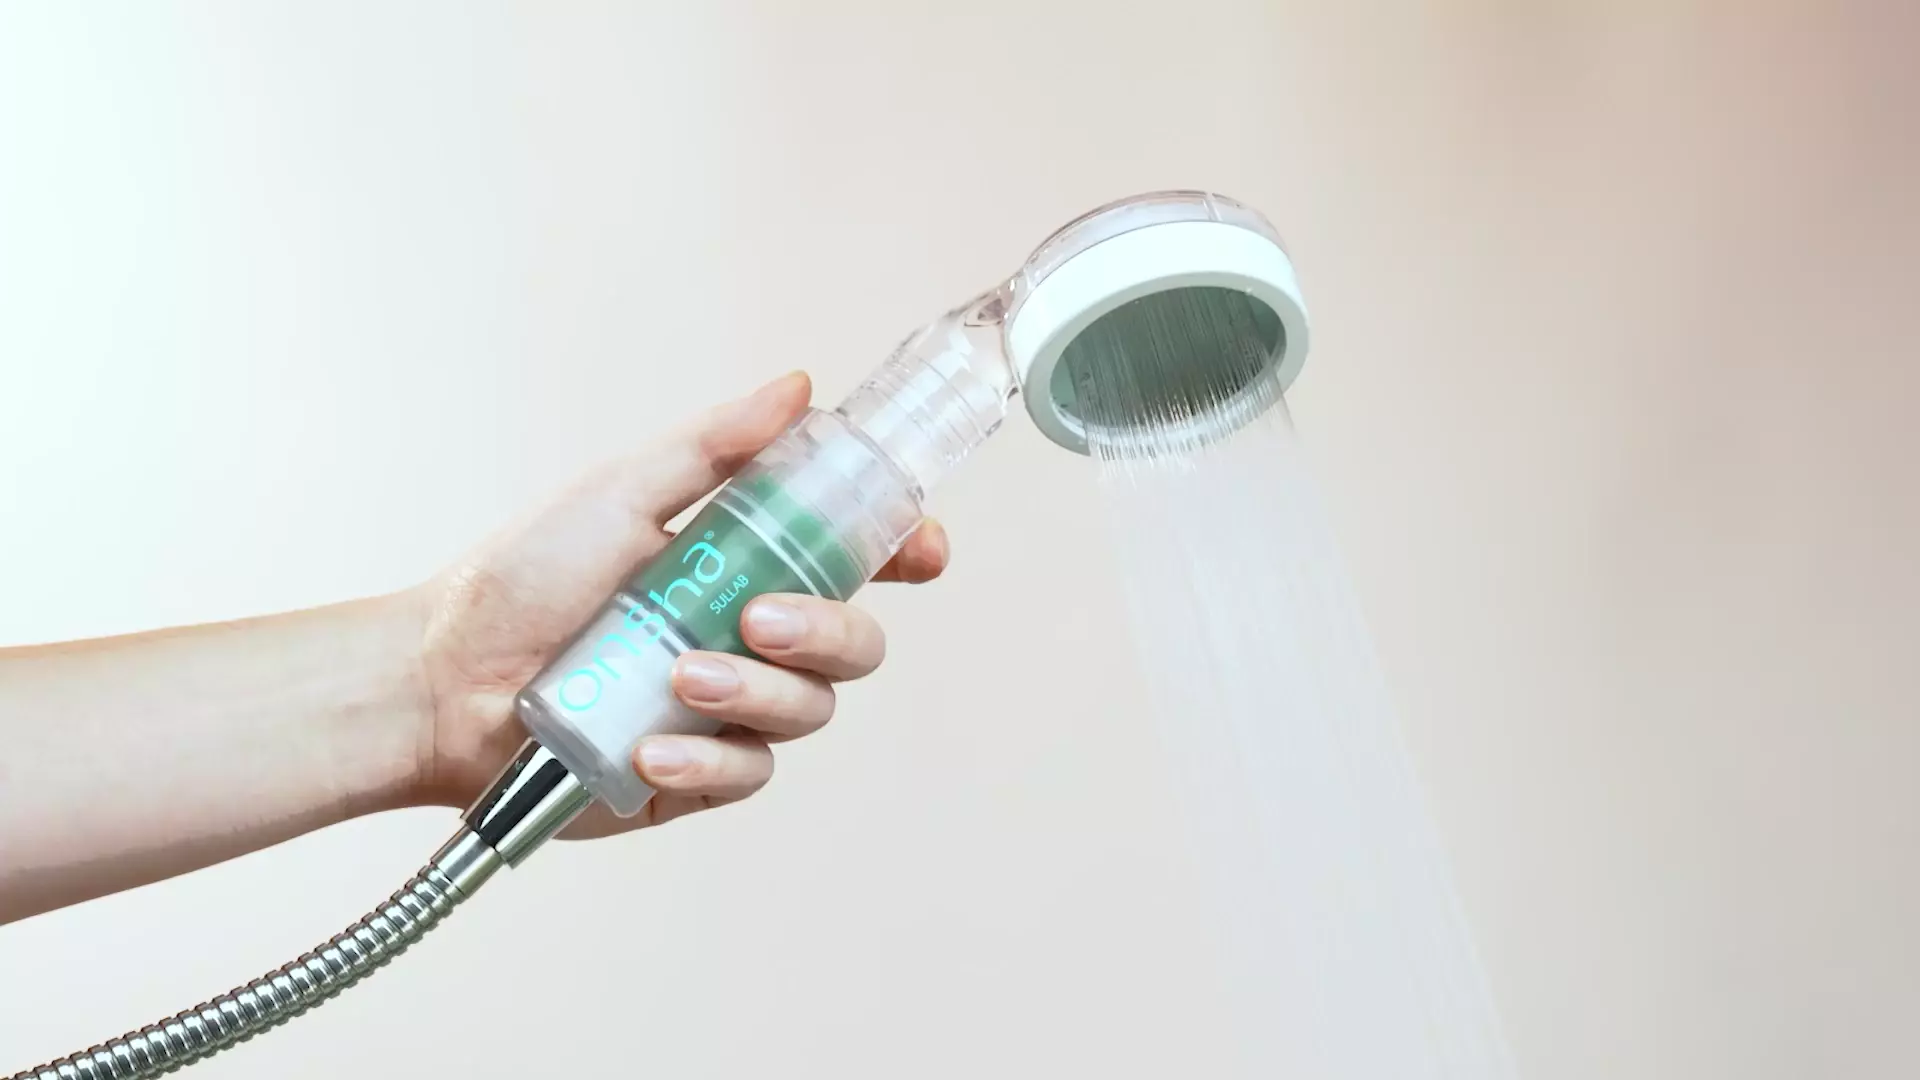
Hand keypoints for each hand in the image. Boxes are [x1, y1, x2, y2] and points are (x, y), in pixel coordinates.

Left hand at [410, 371, 947, 836]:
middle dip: (829, 630)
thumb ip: (714, 447)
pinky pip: (748, 774)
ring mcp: (730, 711)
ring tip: (681, 679)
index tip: (919, 550)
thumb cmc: (518, 579)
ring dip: (758, 694)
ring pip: (812, 711)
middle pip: (857, 643)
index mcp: (747, 564)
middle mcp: (751, 638)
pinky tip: (650, 744)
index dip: (905, 553)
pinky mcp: (697, 776)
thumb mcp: (619, 493)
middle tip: (760, 618)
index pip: (857, 559)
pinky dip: (706, 759)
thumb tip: (799, 386)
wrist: (440, 681)